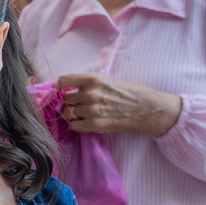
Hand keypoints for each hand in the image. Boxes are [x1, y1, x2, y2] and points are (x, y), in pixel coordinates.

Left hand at [57, 73, 181, 136]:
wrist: (144, 108)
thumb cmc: (125, 92)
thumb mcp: (105, 79)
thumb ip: (85, 83)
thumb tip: (63, 87)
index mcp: (92, 79)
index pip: (62, 80)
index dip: (61, 86)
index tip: (64, 89)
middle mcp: (90, 94)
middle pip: (64, 99)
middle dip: (70, 101)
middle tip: (79, 103)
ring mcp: (91, 110)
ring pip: (67, 113)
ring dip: (73, 113)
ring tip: (84, 112)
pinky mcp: (94, 124)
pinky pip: (73, 125)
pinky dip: (76, 124)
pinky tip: (85, 120)